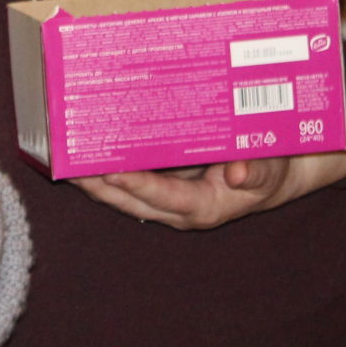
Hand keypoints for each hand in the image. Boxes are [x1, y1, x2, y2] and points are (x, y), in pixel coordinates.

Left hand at [72, 147, 345, 230]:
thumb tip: (237, 172)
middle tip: (68, 161)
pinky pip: (132, 171)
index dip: (133, 185)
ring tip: (67, 151)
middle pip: (128, 198)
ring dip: (96, 173)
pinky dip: (112, 159)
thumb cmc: (272, 171)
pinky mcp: (165, 178)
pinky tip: (93, 139)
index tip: (108, 171)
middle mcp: (177, 206)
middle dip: (97, 184)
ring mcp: (168, 192)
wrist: (277, 171)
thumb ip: (256, 171)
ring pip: (123, 188)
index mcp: (201, 207)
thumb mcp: (271, 169)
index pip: (159, 197)